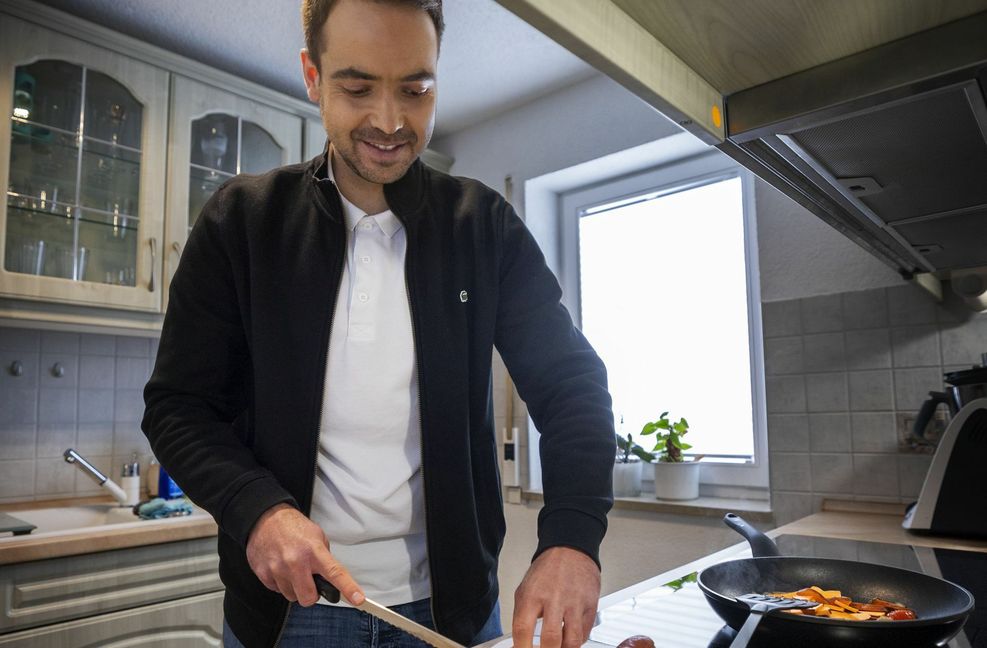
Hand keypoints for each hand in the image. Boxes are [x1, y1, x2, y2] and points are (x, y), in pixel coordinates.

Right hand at [245, 503, 363, 606]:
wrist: (266, 518)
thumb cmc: (293, 527)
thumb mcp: (317, 536)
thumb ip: (324, 558)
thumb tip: (331, 579)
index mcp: (314, 551)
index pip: (335, 573)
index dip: (348, 588)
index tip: (358, 599)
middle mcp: (296, 561)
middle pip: (308, 597)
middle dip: (311, 594)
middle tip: (310, 582)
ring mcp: (278, 568)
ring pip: (292, 596)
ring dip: (295, 588)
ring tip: (292, 570)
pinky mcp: (263, 573)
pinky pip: (277, 591)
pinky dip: (281, 583)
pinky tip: (281, 569)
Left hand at [512, 546, 600, 647]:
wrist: (570, 550)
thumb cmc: (546, 572)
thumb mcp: (525, 590)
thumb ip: (521, 617)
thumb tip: (518, 644)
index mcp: (532, 595)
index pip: (523, 629)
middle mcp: (554, 598)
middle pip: (550, 639)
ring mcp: (574, 603)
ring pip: (572, 641)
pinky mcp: (590, 606)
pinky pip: (585, 634)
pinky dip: (576, 641)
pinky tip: (569, 637)